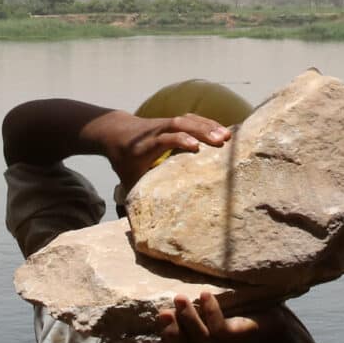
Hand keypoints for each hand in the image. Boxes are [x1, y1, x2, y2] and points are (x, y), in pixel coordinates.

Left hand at [84, 110, 232, 192]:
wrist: (115, 131)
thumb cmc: (124, 160)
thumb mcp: (126, 178)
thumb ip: (134, 197)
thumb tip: (137, 224)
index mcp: (147, 145)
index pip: (166, 138)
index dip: (180, 140)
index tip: (196, 147)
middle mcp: (157, 130)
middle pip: (181, 125)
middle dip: (202, 130)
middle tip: (222, 140)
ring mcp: (166, 122)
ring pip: (189, 119)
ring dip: (209, 125)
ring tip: (228, 135)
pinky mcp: (173, 120)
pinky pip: (192, 118)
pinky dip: (207, 123)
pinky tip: (222, 130)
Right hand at [157, 290, 267, 342]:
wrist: (279, 321)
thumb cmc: (246, 313)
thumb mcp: (217, 309)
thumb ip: (195, 306)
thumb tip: (175, 292)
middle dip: (170, 333)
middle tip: (161, 313)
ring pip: (200, 338)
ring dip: (188, 319)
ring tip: (179, 298)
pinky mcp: (238, 337)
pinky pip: (220, 329)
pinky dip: (211, 312)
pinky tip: (205, 295)